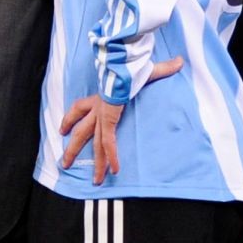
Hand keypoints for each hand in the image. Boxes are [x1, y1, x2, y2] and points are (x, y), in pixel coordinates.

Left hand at [59, 56, 183, 183]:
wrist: (122, 65)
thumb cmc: (130, 65)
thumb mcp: (145, 69)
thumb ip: (162, 68)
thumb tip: (179, 61)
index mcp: (99, 96)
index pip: (79, 108)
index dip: (70, 118)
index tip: (63, 129)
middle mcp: (96, 108)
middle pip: (80, 131)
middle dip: (73, 147)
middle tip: (66, 162)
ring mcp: (101, 115)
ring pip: (91, 142)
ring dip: (92, 161)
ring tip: (92, 180)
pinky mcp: (109, 120)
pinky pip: (108, 142)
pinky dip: (112, 157)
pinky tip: (114, 171)